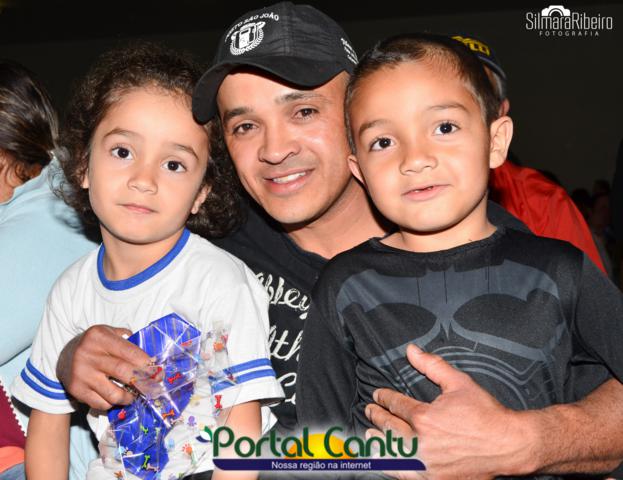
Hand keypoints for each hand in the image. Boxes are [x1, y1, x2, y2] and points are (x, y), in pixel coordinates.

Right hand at [56, 325, 150, 409]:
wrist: (64, 357)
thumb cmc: (95, 345)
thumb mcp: (108, 332)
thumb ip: (128, 339)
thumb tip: (149, 357)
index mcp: (100, 337)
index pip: (129, 352)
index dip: (146, 364)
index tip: (157, 371)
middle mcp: (89, 355)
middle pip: (123, 372)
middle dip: (142, 381)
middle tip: (152, 386)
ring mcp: (82, 374)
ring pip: (113, 394)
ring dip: (129, 397)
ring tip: (135, 395)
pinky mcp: (77, 390)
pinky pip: (101, 403)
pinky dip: (113, 403)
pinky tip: (118, 398)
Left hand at [365, 344, 535, 479]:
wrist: (508, 445)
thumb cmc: (486, 414)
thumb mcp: (459, 382)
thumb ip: (432, 365)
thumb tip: (411, 349)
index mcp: (424, 417)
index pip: (396, 405)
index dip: (384, 398)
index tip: (378, 395)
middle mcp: (421, 442)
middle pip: (390, 427)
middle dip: (377, 416)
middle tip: (370, 410)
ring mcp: (425, 463)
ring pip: (391, 451)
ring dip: (377, 441)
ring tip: (369, 433)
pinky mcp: (432, 478)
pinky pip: (402, 473)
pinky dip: (388, 465)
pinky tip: (381, 460)